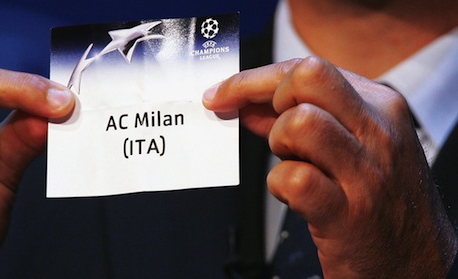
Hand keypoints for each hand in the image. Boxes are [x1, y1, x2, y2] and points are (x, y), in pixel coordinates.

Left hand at [203, 57, 456, 277]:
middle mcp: (376, 133)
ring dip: (279, 144)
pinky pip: (293, 179)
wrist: (414, 259)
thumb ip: (303, 119)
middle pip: (307, 78)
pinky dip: (280, 187)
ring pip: (298, 124)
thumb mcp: (353, 145)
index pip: (308, 69)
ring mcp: (365, 173)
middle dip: (270, 98)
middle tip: (270, 127)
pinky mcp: (347, 213)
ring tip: (293, 163)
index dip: (253, 80)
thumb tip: (249, 104)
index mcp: (379, 108)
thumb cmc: (379, 199)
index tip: (221, 94)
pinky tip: (296, 196)